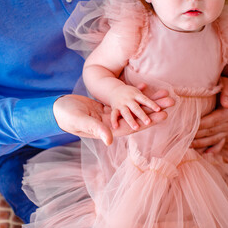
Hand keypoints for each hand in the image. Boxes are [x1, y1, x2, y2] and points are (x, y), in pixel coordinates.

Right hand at [53, 89, 173, 145]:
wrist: (57, 110)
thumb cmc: (67, 117)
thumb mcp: (80, 122)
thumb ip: (95, 129)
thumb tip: (110, 140)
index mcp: (109, 129)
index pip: (134, 126)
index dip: (149, 120)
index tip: (164, 114)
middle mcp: (112, 124)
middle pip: (137, 117)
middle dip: (154, 110)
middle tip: (171, 101)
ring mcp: (110, 116)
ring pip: (132, 109)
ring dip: (147, 102)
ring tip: (162, 94)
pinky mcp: (106, 109)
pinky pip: (124, 102)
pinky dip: (133, 95)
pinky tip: (143, 88)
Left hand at [191, 77, 227, 152]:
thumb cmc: (223, 84)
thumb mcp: (226, 83)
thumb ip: (227, 92)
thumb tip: (227, 105)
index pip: (211, 122)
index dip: (198, 126)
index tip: (185, 128)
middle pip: (209, 133)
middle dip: (194, 136)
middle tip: (179, 138)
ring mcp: (227, 130)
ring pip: (212, 140)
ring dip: (199, 144)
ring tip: (185, 145)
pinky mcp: (225, 134)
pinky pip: (219, 144)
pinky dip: (211, 149)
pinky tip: (201, 153)